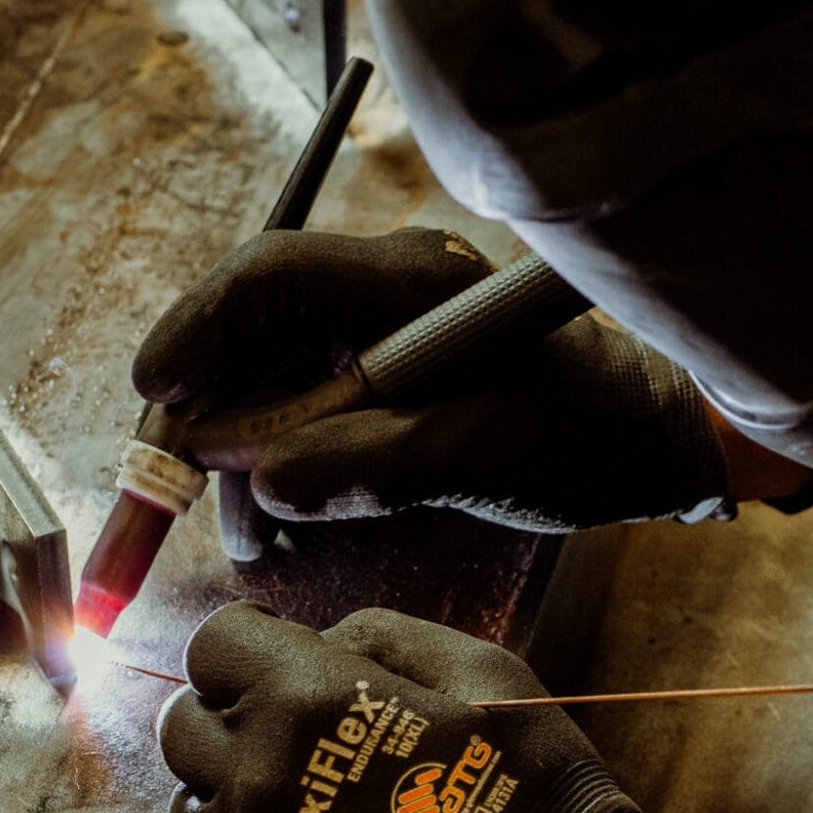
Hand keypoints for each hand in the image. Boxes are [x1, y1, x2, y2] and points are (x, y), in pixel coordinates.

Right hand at [132, 228, 733, 532]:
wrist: (654, 446)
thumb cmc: (585, 437)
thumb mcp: (476, 455)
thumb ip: (365, 464)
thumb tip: (260, 482)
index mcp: (408, 280)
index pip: (272, 278)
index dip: (200, 332)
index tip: (158, 397)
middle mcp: (387, 294)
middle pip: (259, 333)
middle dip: (214, 412)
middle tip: (173, 489)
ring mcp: (388, 335)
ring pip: (279, 378)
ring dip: (248, 451)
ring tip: (246, 535)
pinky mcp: (395, 379)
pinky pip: (315, 406)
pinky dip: (290, 460)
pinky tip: (279, 518)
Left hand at [155, 601, 713, 812]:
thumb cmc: (538, 792)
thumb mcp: (486, 673)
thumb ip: (385, 636)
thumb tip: (319, 639)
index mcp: (308, 700)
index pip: (215, 646)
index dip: (256, 647)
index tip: (291, 662)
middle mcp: (258, 776)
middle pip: (184, 724)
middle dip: (235, 715)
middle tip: (304, 736)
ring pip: (194, 803)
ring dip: (239, 791)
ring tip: (315, 805)